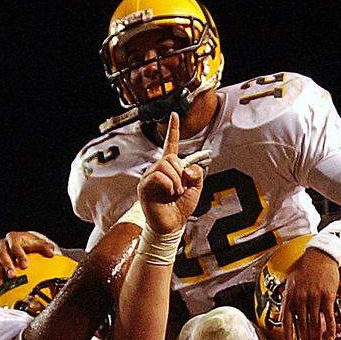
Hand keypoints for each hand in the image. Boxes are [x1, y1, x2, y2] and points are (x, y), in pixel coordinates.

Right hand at [0, 231, 59, 289]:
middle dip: (6, 265)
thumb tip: (51, 252)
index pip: (15, 245)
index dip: (19, 254)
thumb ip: (44, 247)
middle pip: (2, 254)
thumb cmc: (30, 244)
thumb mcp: (38, 243)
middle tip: (12, 275)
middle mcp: (2, 246)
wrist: (21, 243)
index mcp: (13, 238)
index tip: (25, 265)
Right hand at [136, 112, 209, 233]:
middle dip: (181, 172)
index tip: (175, 114)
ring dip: (176, 180)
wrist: (172, 225)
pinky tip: (168, 193)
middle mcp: (158, 169)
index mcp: (170, 168)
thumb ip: (196, 173)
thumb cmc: (181, 207)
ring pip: (164, 165)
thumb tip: (187, 168)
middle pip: (170, 157)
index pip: (171, 145)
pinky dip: (168, 184)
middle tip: (181, 188)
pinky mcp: (144, 186)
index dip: (173, 130)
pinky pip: (157, 176)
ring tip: (175, 193)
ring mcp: (149, 177)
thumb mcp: (196, 188)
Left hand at [281, 248, 339, 339]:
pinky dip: (330, 328)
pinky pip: (329, 316)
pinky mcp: (327, 295)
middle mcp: (300, 298)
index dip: (288, 336)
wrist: (319, 256)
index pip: (286, 321)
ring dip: (317, 338)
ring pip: (315, 323)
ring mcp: (314, 297)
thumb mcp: (290, 283)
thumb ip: (286, 298)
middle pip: (302, 325)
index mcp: (290, 297)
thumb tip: (281, 311)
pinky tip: (330, 337)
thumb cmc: (304, 269)